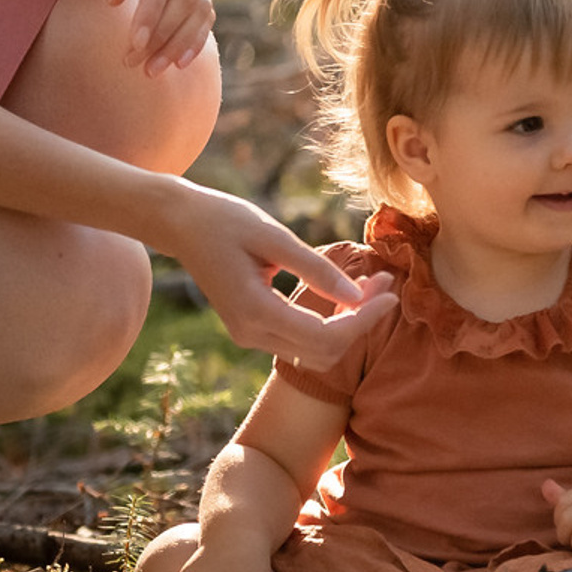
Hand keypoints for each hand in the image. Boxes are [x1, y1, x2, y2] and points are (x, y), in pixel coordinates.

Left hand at [53, 0, 214, 75]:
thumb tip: (117, 0)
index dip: (152, 11)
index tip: (133, 43)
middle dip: (163, 33)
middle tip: (133, 63)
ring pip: (199, 6)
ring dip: (178, 42)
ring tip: (150, 70)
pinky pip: (204, 12)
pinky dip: (193, 39)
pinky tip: (176, 63)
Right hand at [161, 183, 397, 365]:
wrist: (180, 224)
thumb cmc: (224, 220)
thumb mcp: (273, 236)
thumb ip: (315, 268)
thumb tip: (358, 296)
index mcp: (255, 312)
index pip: (325, 337)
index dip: (364, 320)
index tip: (391, 293)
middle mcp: (251, 333)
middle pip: (324, 351)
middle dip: (361, 322)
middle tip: (384, 282)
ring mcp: (248, 335)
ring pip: (313, 350)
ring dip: (347, 324)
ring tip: (370, 285)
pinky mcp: (251, 328)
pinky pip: (299, 339)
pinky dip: (327, 322)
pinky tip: (343, 292)